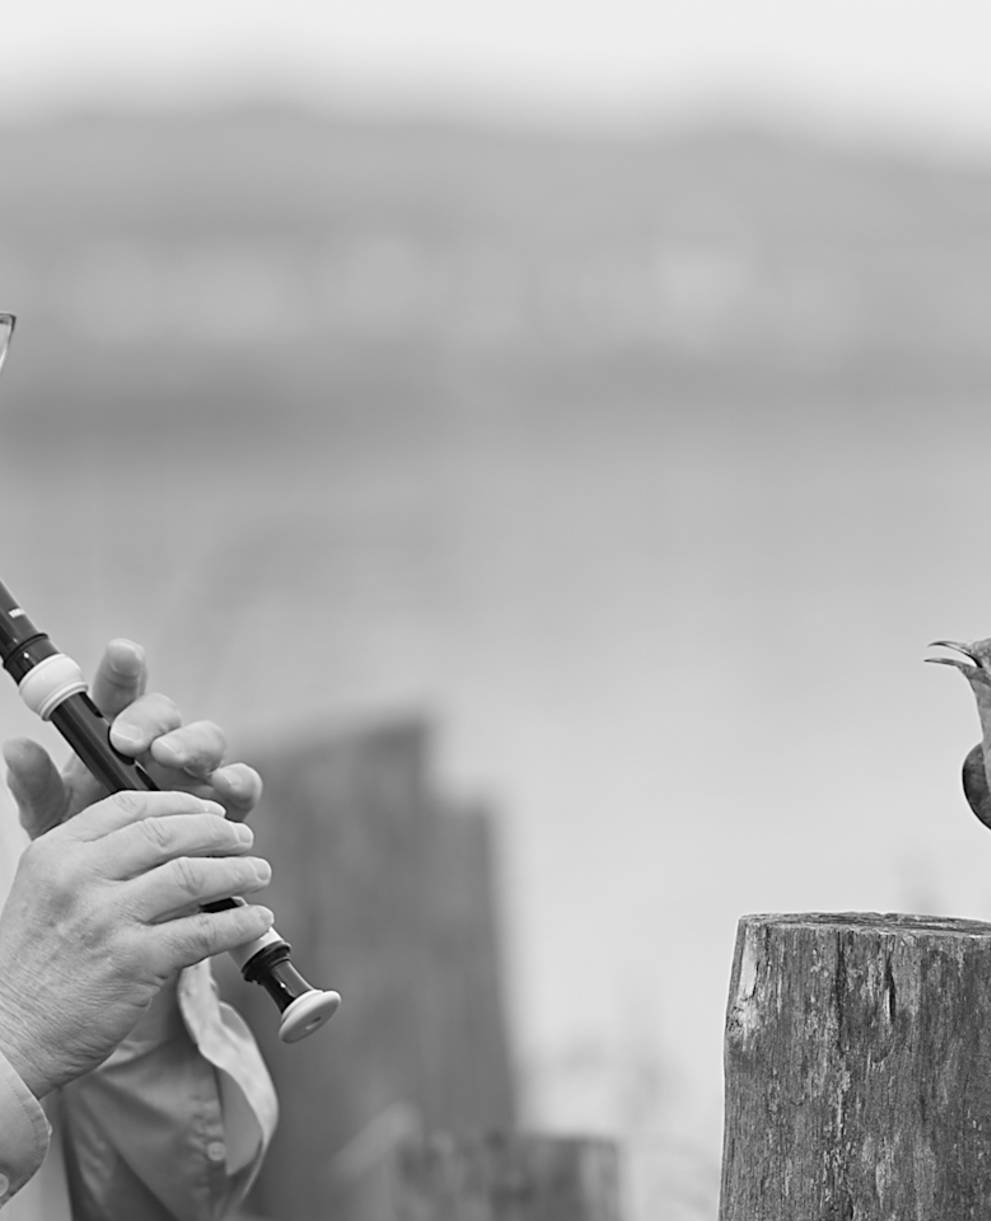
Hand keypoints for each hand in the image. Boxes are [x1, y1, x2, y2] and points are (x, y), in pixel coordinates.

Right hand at [0, 787, 273, 1097]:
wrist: (8, 1038)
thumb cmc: (33, 967)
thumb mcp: (43, 893)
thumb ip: (92, 861)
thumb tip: (166, 837)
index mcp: (56, 853)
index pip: (130, 807)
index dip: (182, 803)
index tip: (211, 811)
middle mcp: (78, 878)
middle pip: (168, 834)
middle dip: (218, 832)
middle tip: (243, 838)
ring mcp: (107, 920)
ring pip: (194, 876)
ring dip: (238, 872)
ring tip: (258, 873)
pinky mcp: (134, 963)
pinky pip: (204, 931)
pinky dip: (239, 922)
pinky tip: (256, 919)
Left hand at [2, 638, 262, 837]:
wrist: (124, 899)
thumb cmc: (87, 849)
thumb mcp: (53, 820)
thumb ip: (37, 787)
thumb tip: (15, 748)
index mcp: (114, 739)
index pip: (119, 693)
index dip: (123, 669)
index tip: (123, 653)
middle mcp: (160, 747)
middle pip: (164, 712)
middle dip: (149, 719)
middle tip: (128, 740)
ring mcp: (197, 773)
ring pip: (207, 739)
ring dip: (192, 743)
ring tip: (171, 758)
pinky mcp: (227, 803)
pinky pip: (241, 782)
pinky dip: (237, 780)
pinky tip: (224, 785)